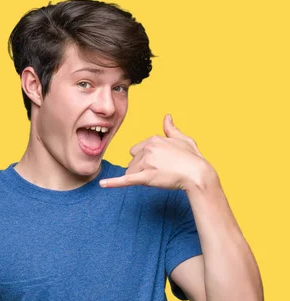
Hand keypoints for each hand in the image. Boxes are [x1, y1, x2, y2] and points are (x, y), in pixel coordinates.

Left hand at [99, 114, 213, 190]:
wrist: (199, 174)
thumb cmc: (193, 158)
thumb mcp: (183, 139)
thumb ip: (171, 129)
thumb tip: (167, 116)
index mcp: (153, 139)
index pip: (137, 150)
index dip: (145, 159)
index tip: (159, 163)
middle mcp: (147, 149)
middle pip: (132, 161)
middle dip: (140, 168)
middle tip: (159, 171)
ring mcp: (146, 163)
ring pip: (131, 172)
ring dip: (140, 177)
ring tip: (158, 177)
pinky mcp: (146, 177)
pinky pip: (126, 180)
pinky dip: (113, 182)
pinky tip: (102, 184)